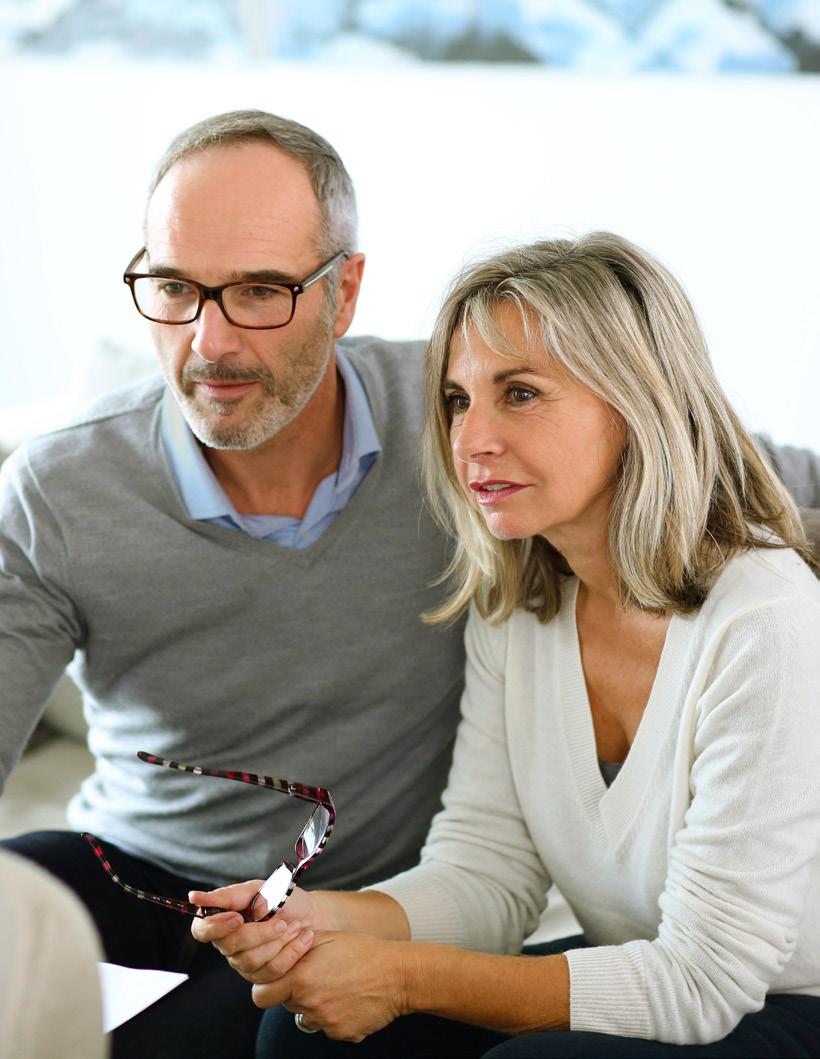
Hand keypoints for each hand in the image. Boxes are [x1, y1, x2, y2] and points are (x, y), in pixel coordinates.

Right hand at [190, 880, 319, 983]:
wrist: (314, 916)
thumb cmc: (285, 900)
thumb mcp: (260, 889)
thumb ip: (229, 895)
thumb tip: (195, 898)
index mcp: (224, 919)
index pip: (201, 930)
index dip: (215, 927)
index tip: (237, 918)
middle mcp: (230, 943)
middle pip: (229, 946)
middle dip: (259, 933)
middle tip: (280, 921)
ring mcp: (244, 962)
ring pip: (250, 960)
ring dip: (277, 941)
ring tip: (293, 927)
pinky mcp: (262, 976)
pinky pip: (270, 971)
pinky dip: (290, 952)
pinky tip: (300, 939)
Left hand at [253, 931, 409, 1042]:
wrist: (397, 975)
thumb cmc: (363, 950)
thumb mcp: (327, 937)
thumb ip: (297, 946)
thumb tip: (277, 949)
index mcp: (301, 978)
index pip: (261, 995)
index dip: (267, 986)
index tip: (277, 980)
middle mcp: (310, 1004)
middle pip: (286, 1004)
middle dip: (294, 991)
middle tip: (316, 976)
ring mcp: (326, 1023)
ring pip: (307, 1016)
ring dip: (315, 1003)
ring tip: (337, 985)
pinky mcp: (342, 1034)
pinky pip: (328, 1026)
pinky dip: (335, 1014)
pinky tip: (350, 997)